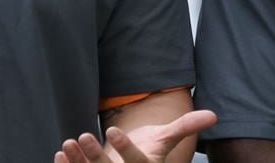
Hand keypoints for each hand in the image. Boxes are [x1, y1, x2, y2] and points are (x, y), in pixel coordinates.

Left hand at [56, 110, 216, 162]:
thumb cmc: (152, 149)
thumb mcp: (167, 138)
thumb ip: (186, 126)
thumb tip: (213, 115)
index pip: (136, 161)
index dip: (125, 147)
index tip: (112, 129)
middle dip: (95, 155)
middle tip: (83, 136)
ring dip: (78, 161)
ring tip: (67, 143)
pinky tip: (61, 153)